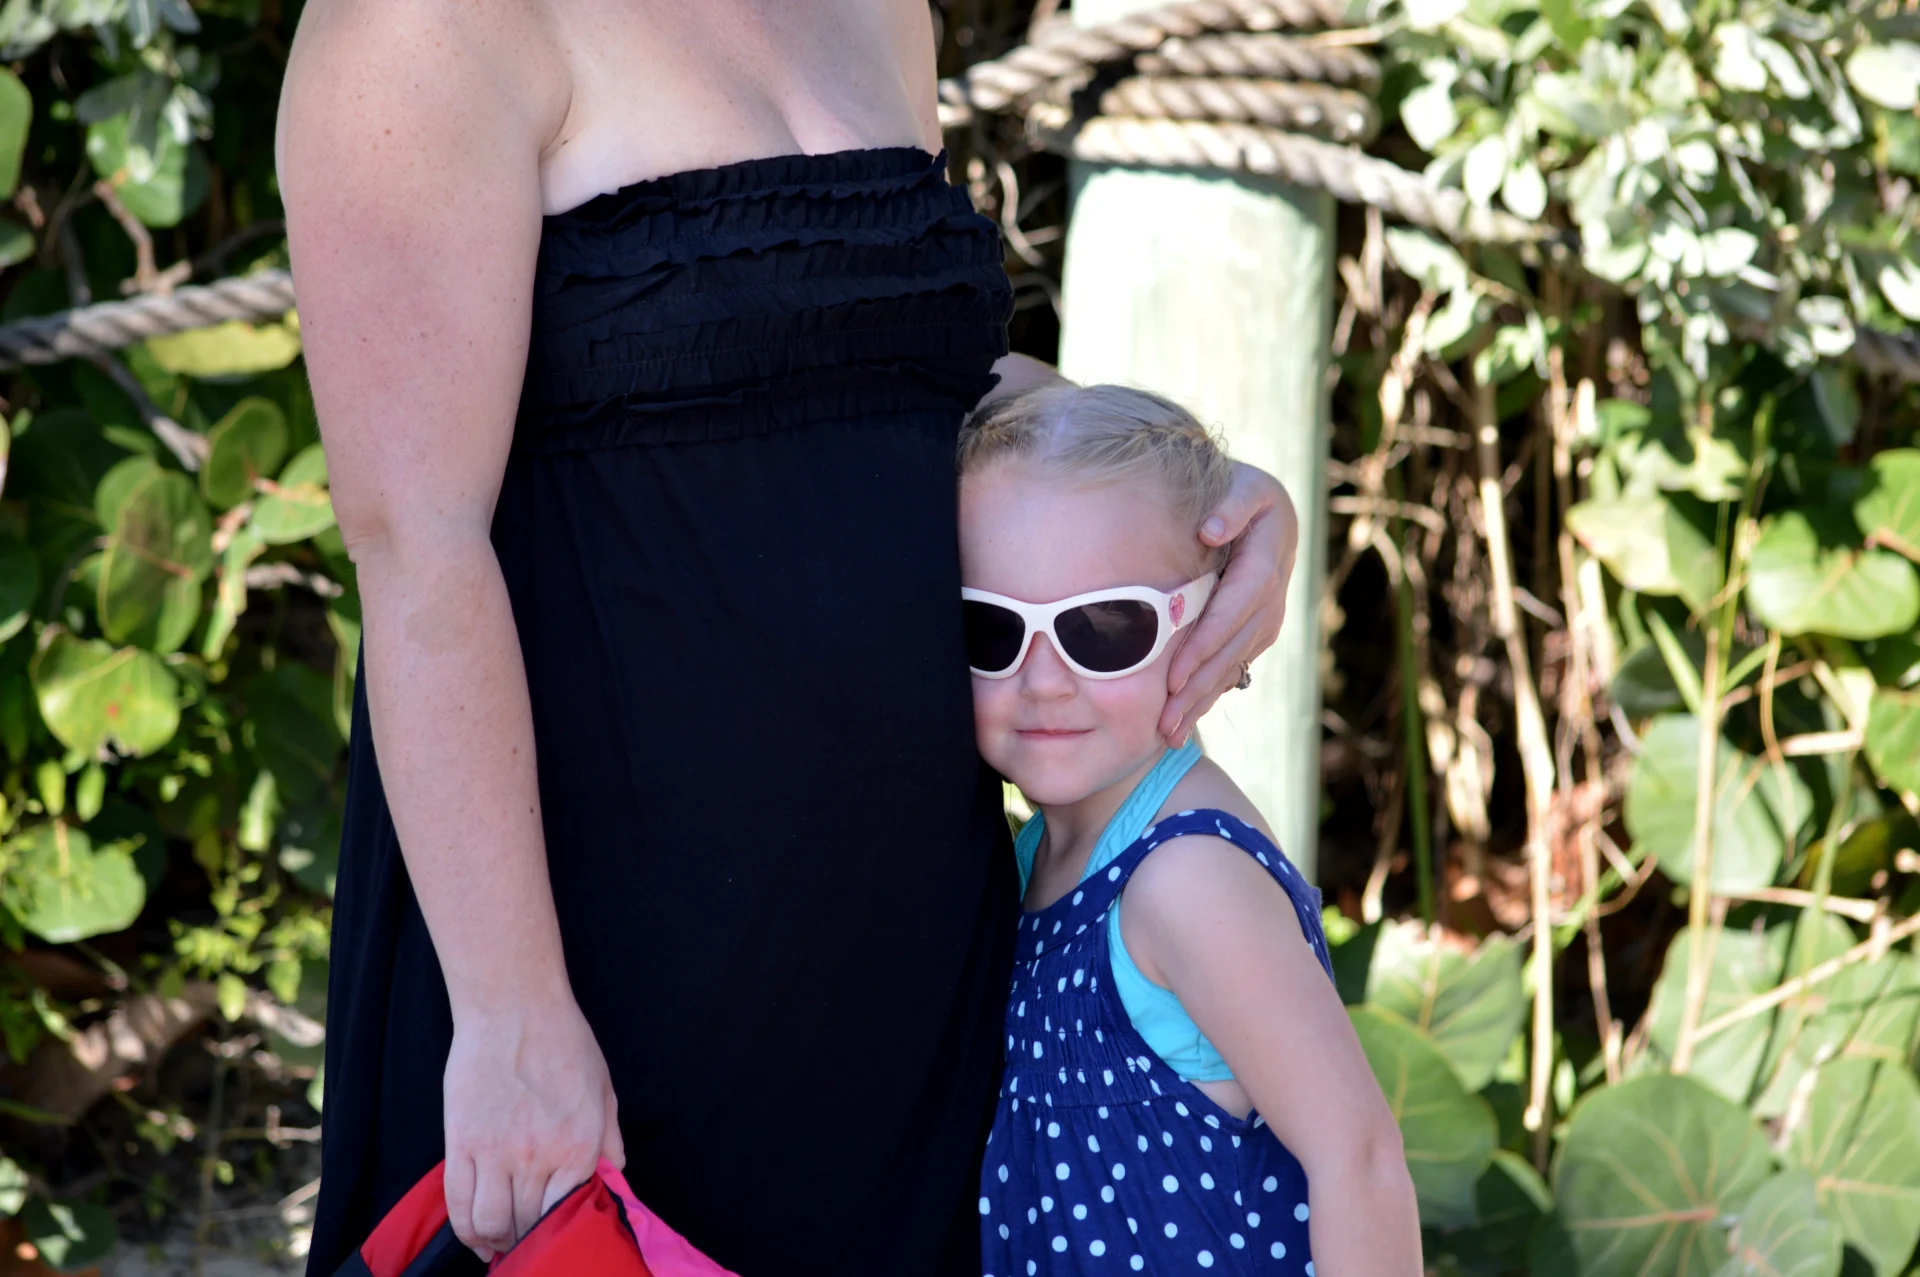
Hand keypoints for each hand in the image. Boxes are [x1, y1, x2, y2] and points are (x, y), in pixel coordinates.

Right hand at [442, 997, 624, 1260]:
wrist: (515, 1007)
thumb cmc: (564, 1042)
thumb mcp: (604, 1088)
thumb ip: (610, 1138)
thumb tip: (616, 1173)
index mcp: (580, 1146)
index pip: (566, 1215)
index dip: (559, 1233)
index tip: (555, 1237)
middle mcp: (539, 1157)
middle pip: (527, 1225)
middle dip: (527, 1241)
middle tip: (527, 1244)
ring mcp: (496, 1152)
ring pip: (490, 1223)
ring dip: (496, 1241)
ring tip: (501, 1244)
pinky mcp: (461, 1143)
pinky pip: (458, 1202)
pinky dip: (466, 1229)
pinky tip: (477, 1236)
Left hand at [1160, 462, 1298, 745]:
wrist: (1263, 505)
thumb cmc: (1239, 488)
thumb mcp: (1242, 485)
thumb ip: (1229, 506)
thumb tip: (1209, 530)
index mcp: (1267, 559)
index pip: (1235, 609)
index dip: (1206, 644)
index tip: (1174, 675)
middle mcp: (1273, 595)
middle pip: (1233, 648)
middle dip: (1198, 687)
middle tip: (1165, 721)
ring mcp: (1267, 617)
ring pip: (1234, 664)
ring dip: (1202, 701)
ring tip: (1170, 733)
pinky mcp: (1257, 631)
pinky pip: (1234, 666)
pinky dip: (1209, 695)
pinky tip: (1185, 722)